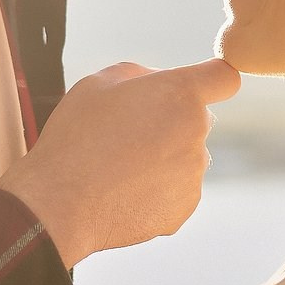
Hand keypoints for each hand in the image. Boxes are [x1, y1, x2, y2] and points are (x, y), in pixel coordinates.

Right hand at [0, 59, 239, 266]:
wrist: (61, 201)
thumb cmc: (76, 137)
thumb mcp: (99, 82)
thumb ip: (142, 75)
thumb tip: (160, 84)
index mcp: (180, 95)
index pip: (224, 79)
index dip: (212, 80)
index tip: (202, 86)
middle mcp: (196, 133)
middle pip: (196, 121)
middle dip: (171, 122)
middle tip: (127, 134)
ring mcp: (193, 174)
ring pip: (185, 158)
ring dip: (163, 158)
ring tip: (119, 167)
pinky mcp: (183, 208)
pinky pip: (176, 190)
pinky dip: (156, 190)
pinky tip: (122, 191)